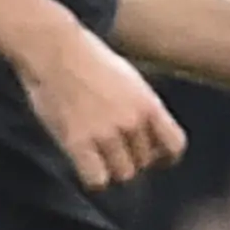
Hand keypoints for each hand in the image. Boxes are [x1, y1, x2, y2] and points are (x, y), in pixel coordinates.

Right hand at [20, 13, 186, 188]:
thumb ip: (142, 107)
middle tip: (112, 149)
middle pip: (145, 162)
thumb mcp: (130, 80)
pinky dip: (93, 178)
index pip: (175, 145)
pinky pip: (97, 180)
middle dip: (132, 158)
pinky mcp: (78, 142)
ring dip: (112, 169)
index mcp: (149, 104)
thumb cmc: (88, 60)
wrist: (55, 49)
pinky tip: (85, 165)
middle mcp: (133, 121)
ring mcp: (106, 133)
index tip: (154, 158)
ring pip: (123, 174)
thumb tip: (148, 134)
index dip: (165, 156)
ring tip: (97, 155)